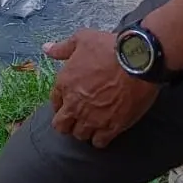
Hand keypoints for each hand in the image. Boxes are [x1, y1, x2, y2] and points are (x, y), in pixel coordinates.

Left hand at [44, 29, 159, 148]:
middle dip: (67, 123)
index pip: (54, 103)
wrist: (136, 61)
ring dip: (85, 131)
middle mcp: (74, 104)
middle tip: (78, 118)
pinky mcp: (112, 127)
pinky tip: (105, 132)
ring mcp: (92, 118)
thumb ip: (62, 48)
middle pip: (62, 126)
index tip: (70, 102)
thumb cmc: (108, 48)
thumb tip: (46, 48)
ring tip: (93, 125)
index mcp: (64, 84)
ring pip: (80, 136)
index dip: (62, 104)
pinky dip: (101, 140)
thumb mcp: (81, 39)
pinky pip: (100, 142)